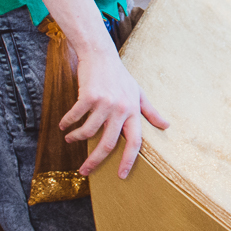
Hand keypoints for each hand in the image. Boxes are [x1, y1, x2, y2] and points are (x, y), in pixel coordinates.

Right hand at [61, 44, 169, 179]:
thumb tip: (166, 126)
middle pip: (108, 144)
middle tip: (84, 171)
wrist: (101, 55)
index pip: (135, 141)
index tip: (121, 176)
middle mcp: (121, 109)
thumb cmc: (120, 76)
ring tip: (70, 138)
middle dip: (95, 161)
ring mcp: (105, 103)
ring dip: (76, 138)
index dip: (128, 160)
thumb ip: (150, 112)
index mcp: (133, 111)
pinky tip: (64, 125)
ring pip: (88, 132)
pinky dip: (67, 123)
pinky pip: (75, 117)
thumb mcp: (138, 93)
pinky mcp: (89, 96)